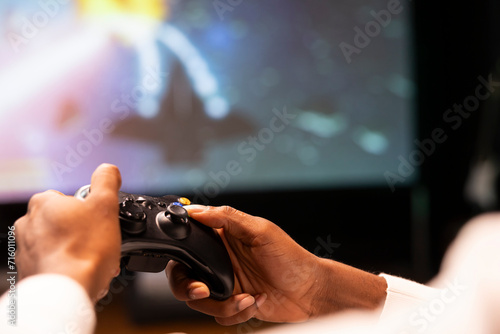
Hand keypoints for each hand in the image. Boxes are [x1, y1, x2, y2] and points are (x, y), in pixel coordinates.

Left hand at [14, 163, 121, 302]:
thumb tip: (107, 169)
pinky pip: (53, 264)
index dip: (91, 211)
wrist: (67, 290)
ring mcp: (25, 249)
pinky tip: (81, 273)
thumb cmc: (84, 250)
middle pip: (66, 222)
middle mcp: (28, 223)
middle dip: (83, 232)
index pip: (72, 199)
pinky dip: (67, 268)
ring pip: (60, 245)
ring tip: (92, 261)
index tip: (100, 222)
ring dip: (77, 250)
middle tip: (99, 242)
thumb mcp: (105, 204)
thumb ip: (106, 180)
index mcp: (44, 202)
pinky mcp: (28, 271)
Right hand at [166, 205, 386, 325]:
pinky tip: (255, 301)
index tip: (182, 261)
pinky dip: (235, 312)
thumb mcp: (260, 231)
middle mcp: (220, 261)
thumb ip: (227, 217)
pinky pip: (218, 315)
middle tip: (202, 291)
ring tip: (246, 298)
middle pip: (183, 276)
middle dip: (188, 288)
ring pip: (199, 301)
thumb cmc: (291, 258)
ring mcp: (226, 284)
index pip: (188, 241)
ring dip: (222, 304)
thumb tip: (196, 210)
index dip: (180, 253)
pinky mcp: (233, 304)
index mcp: (223, 238)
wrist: (309, 292)